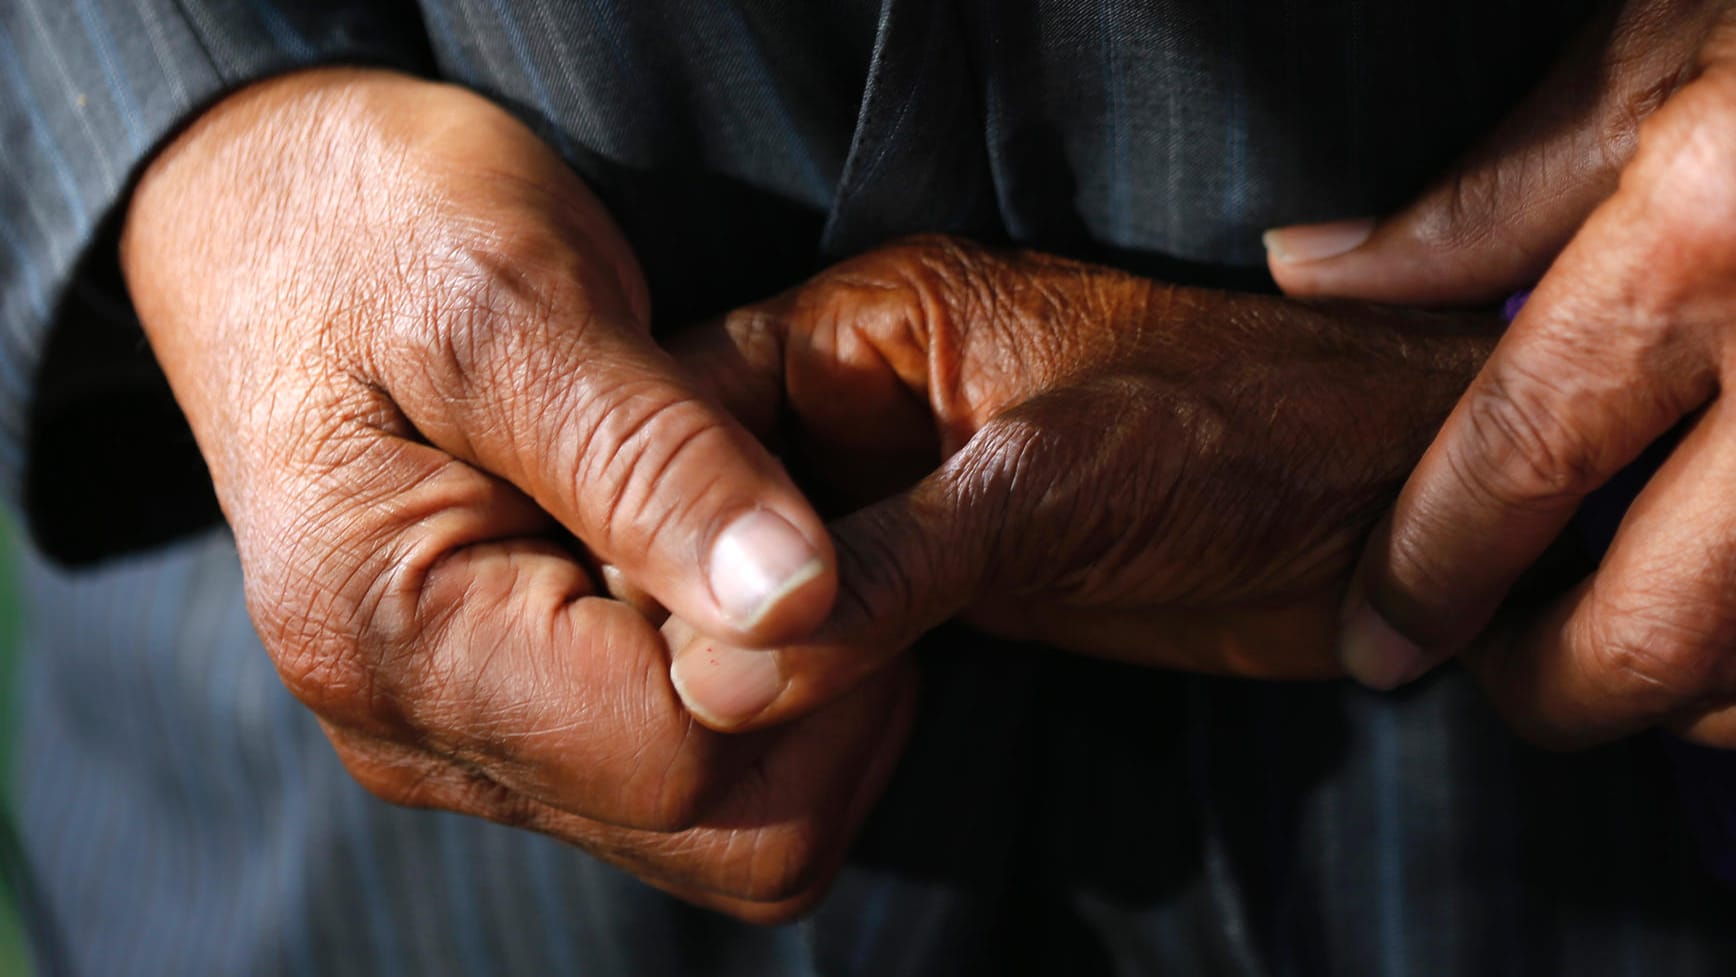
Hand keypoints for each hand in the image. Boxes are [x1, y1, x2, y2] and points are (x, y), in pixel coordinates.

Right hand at [121, 67, 911, 918]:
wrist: (277, 219)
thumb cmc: (384, 226)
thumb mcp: (518, 299)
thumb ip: (653, 459)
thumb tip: (795, 604)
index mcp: (390, 635)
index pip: (678, 751)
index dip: (806, 651)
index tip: (835, 512)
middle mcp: (415, 732)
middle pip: (711, 826)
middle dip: (820, 692)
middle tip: (821, 524)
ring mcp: (458, 741)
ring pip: (714, 823)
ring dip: (796, 694)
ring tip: (767, 534)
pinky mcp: (500, 724)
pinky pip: (679, 776)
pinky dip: (752, 691)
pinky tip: (729, 568)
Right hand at [664, 236, 1495, 730]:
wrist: (1385, 510)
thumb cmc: (1251, 432)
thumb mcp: (1057, 480)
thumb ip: (894, 567)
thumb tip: (723, 676)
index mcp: (856, 331)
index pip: (679, 414)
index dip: (635, 516)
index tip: (613, 621)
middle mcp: (848, 418)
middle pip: (691, 522)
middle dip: (677, 614)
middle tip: (688, 703)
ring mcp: (880, 513)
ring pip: (742, 602)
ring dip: (734, 672)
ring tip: (753, 730)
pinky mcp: (921, 596)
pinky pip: (812, 656)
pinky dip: (795, 701)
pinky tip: (792, 737)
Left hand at [1266, 1, 1735, 748]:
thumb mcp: (1668, 50)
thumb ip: (1494, 196)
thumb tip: (1314, 270)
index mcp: (1719, 224)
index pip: (1523, 452)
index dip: (1433, 571)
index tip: (1384, 637)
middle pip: (1663, 623)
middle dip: (1556, 687)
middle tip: (1504, 672)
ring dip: (1690, 695)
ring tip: (1622, 642)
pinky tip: (1731, 612)